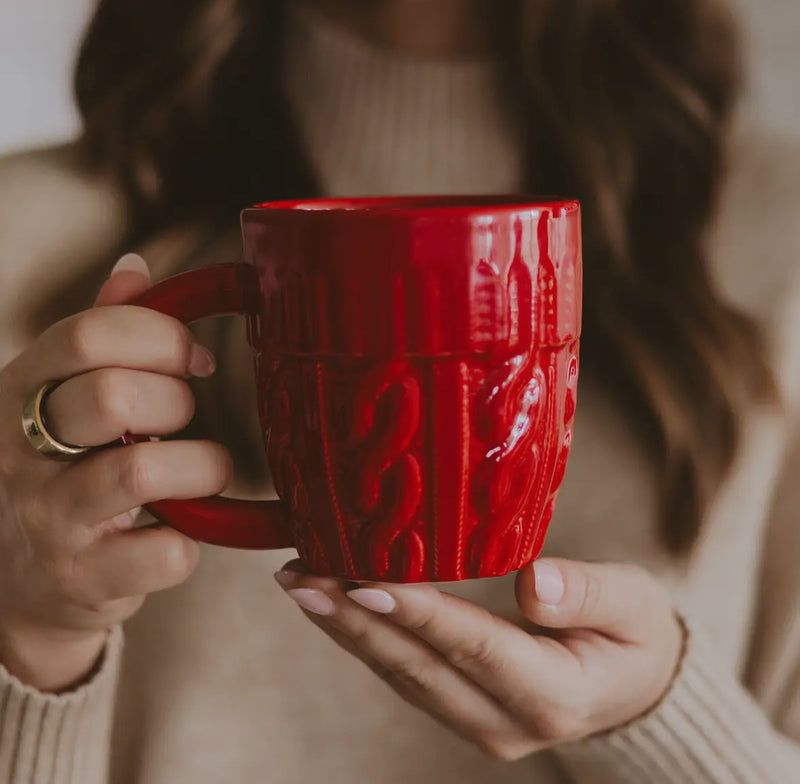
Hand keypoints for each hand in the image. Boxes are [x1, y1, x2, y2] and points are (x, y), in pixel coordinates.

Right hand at [0, 255, 230, 690]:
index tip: (196, 360)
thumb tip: (135, 269)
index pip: (88, 335)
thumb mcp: (63, 398)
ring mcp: (50, 518)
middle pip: (113, 395)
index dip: (162, 337)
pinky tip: (184, 530)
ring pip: (142, 470)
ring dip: (201, 466)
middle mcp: (22, 451)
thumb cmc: (64, 472)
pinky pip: (166, 551)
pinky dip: (194, 539)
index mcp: (21, 390)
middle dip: (178, 402)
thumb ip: (99, 336)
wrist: (25, 581)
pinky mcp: (84, 579)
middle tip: (187, 420)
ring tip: (203, 471)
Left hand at [275, 558, 683, 760]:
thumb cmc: (636, 633)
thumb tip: (534, 584)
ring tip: (299, 584)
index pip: (472, 646)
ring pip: (401, 674)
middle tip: (299, 577)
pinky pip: (406, 674)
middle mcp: (507, 721)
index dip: (416, 613)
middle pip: (419, 665)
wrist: (636, 685)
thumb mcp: (634, 605)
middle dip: (354, 619)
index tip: (361, 579)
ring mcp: (480, 723)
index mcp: (553, 693)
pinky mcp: (463, 711)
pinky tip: (335, 604)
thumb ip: (589, 593)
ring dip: (347, 628)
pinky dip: (367, 637)